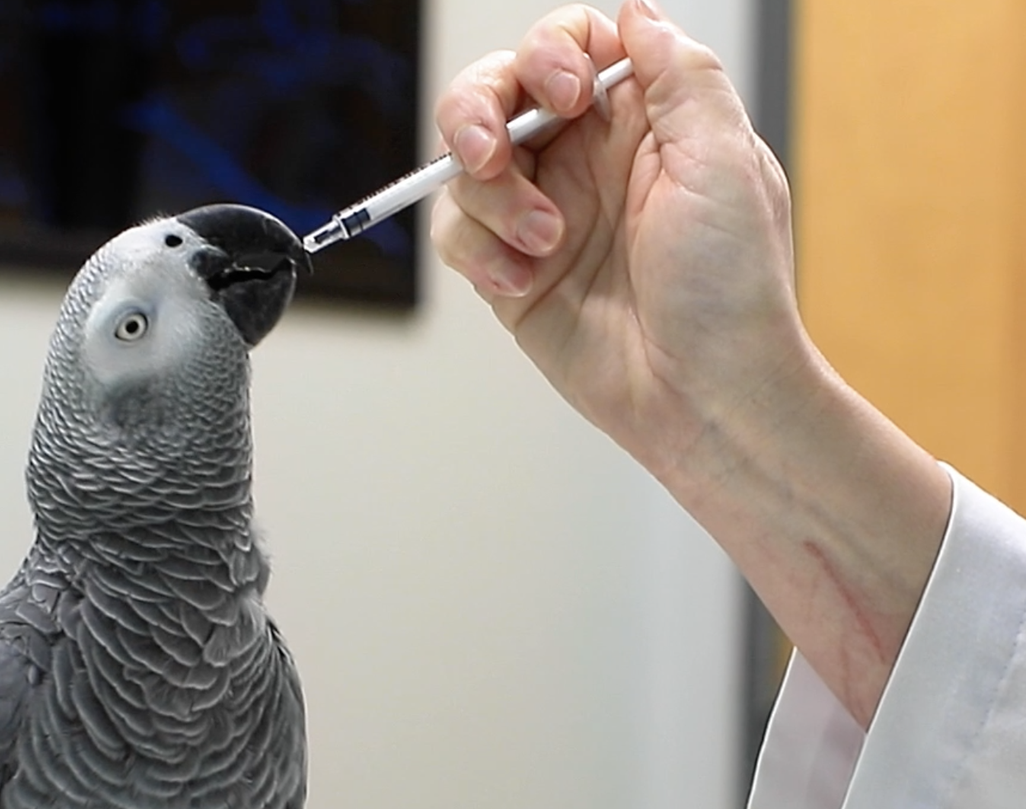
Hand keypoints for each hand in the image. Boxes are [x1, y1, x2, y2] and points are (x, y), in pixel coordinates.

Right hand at [431, 0, 950, 727]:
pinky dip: (477, 251)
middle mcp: (584, 160)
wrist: (704, 394)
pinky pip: (456, 234)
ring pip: (466, 164)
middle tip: (493, 151)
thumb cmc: (730, 288)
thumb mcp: (726, 159)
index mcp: (641, 120)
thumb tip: (632, 15)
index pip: (569, 47)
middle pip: (497, 93)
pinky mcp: (508, 274)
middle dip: (478, 109)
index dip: (549, 54)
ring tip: (545, 243)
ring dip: (492, 199)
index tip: (566, 95)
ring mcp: (541, 215)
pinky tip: (522, 281)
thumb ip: (678, 74)